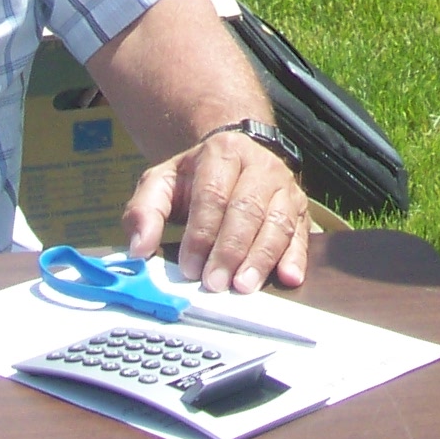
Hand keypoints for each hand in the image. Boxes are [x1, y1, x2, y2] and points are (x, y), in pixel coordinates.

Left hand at [121, 128, 311, 293]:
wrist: (234, 155)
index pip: (213, 195)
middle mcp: (260, 165)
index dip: (201, 234)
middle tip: (215, 284)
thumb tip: (139, 249)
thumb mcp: (162, 182)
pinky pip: (301, 233)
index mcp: (223, 152)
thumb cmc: (195, 177)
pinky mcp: (301, 208)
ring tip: (244, 286)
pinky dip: (296, 257)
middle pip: (247, 210)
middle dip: (230, 251)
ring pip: (277, 223)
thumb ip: (144, 211)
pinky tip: (288, 278)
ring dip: (261, 258)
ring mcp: (285, 186)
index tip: (189, 267)